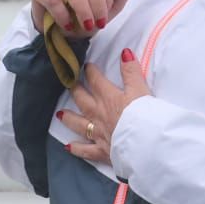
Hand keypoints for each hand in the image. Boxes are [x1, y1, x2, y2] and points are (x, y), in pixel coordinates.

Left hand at [61, 49, 151, 164]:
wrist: (144, 143)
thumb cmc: (144, 116)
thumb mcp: (140, 89)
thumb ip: (131, 71)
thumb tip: (124, 52)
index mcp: (108, 97)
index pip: (96, 81)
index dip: (90, 71)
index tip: (86, 66)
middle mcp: (98, 114)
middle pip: (82, 100)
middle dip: (75, 90)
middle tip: (69, 84)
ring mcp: (98, 133)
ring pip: (78, 123)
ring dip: (69, 118)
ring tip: (60, 114)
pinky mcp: (102, 151)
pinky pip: (85, 150)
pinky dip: (76, 149)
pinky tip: (68, 147)